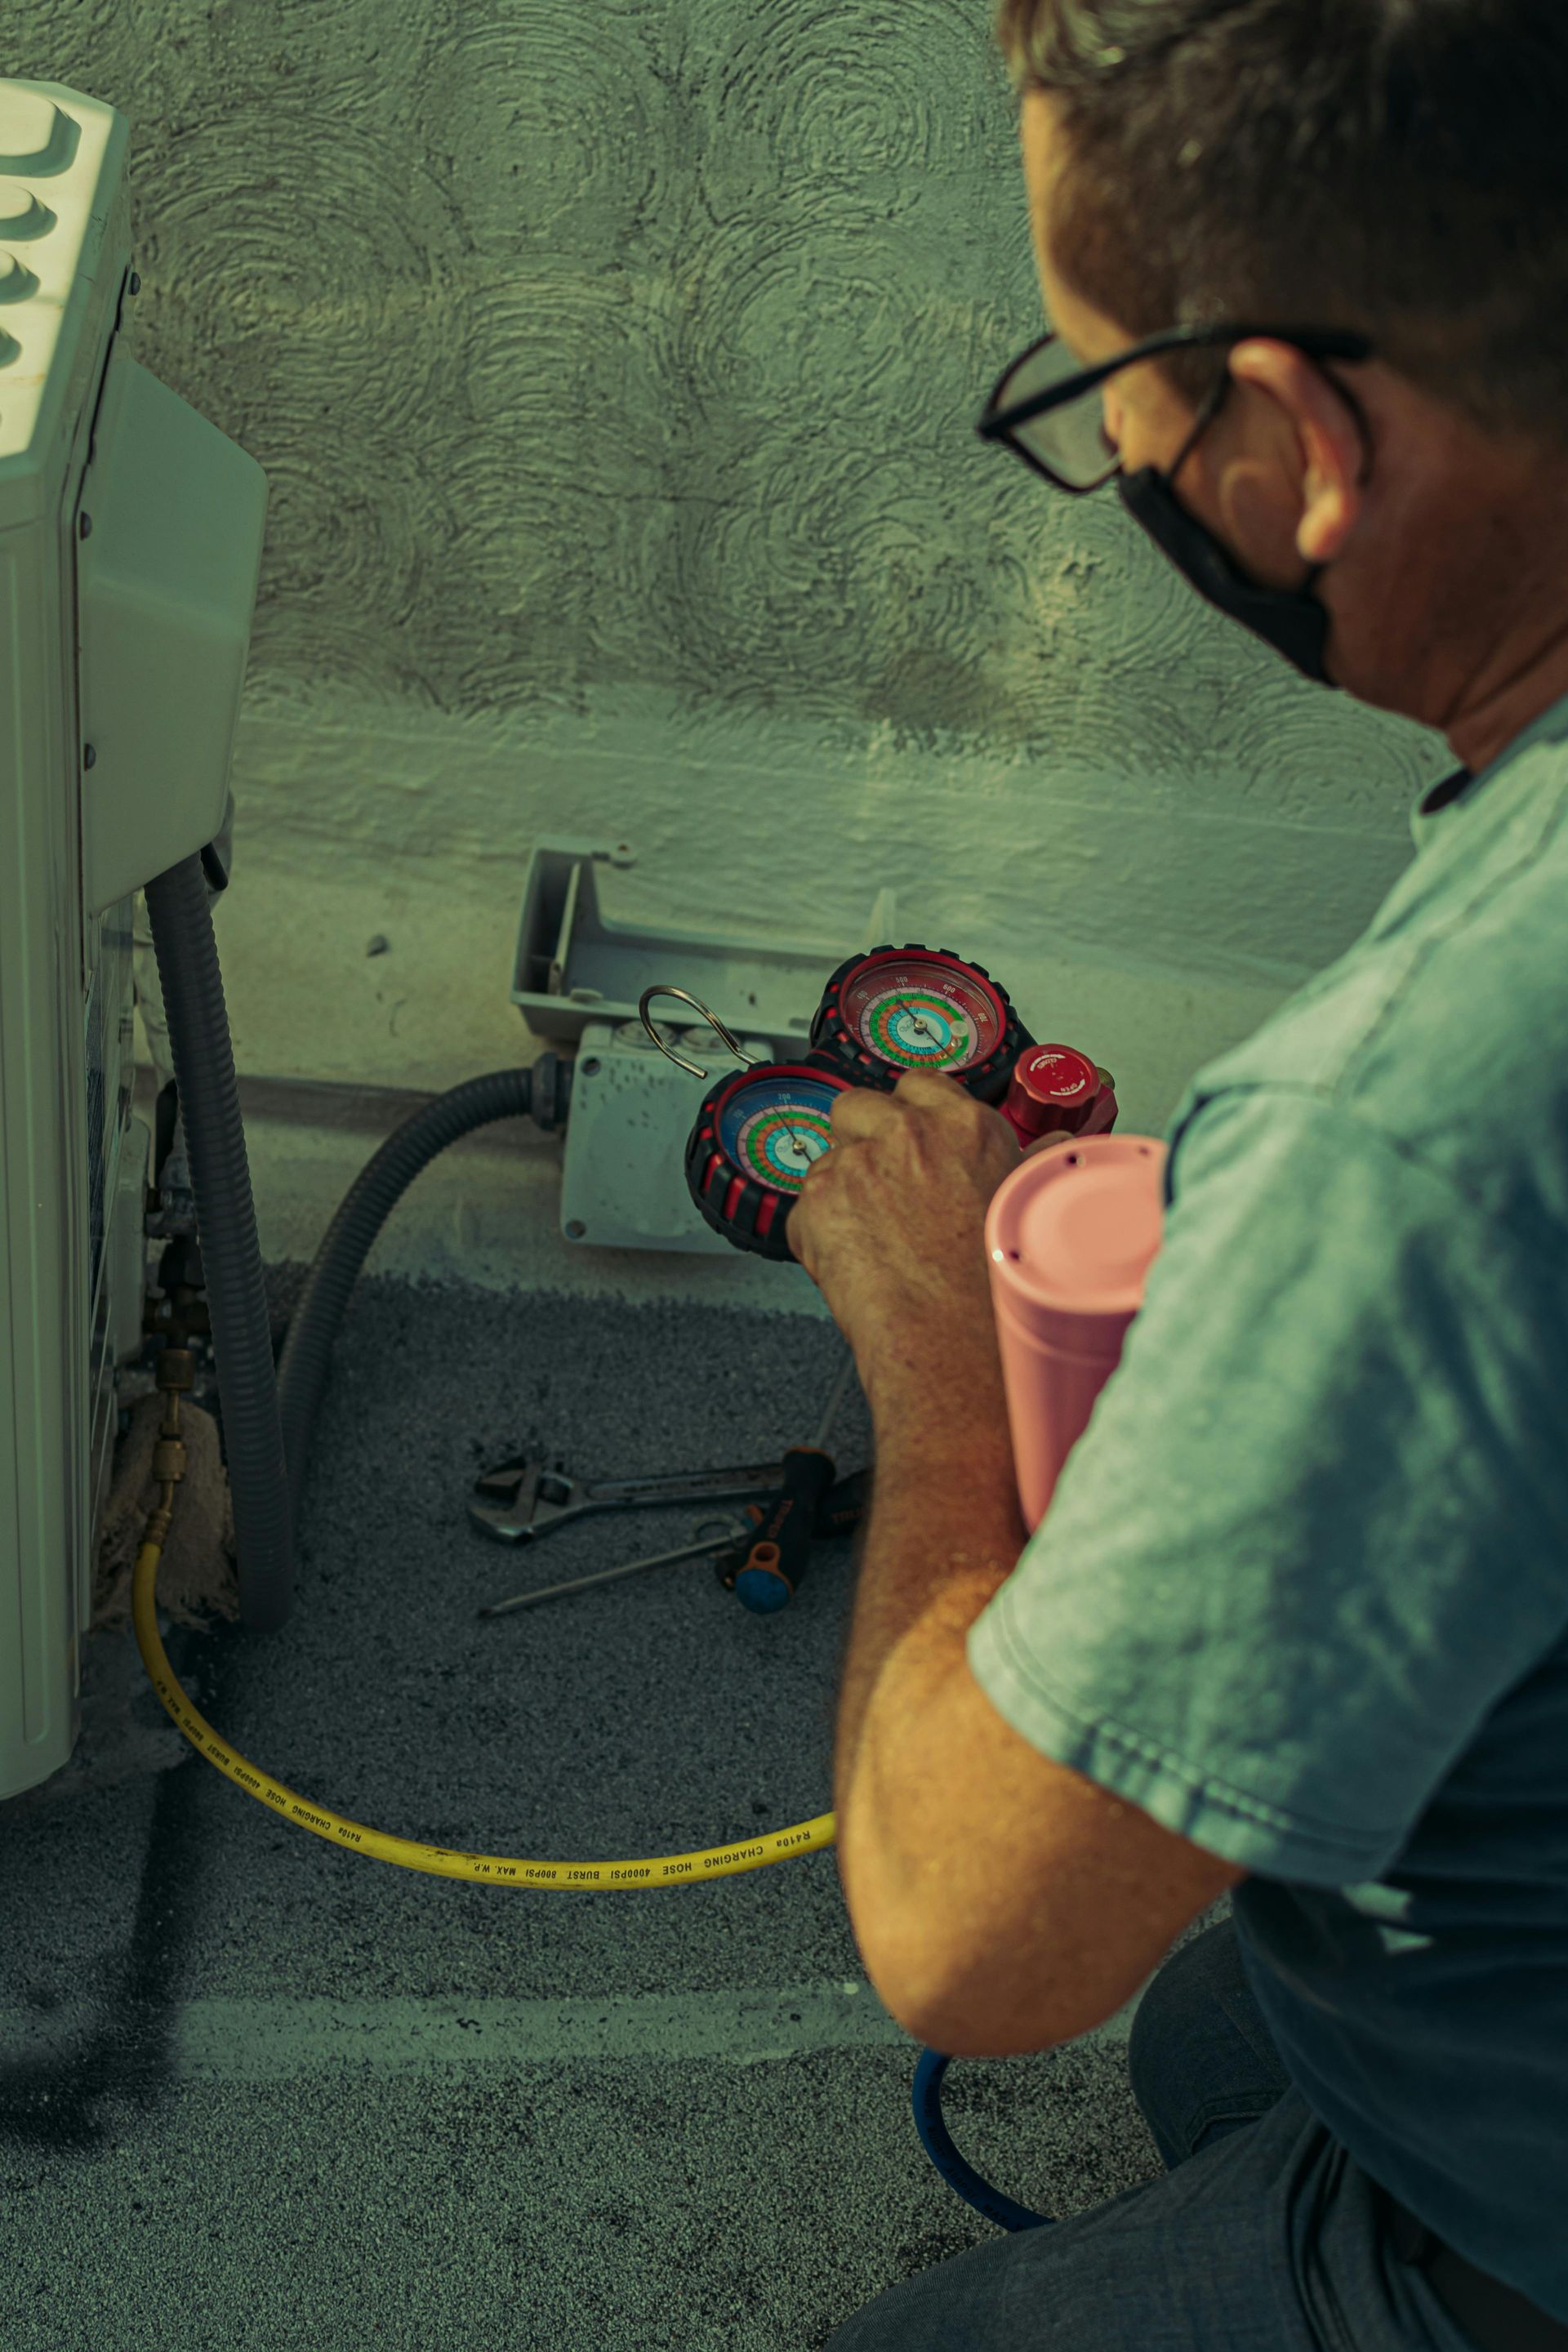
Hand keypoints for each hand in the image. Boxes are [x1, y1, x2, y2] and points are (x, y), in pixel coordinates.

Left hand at [787, 1072, 1023, 1405]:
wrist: (955, 1345)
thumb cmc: (996, 1289)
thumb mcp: (1029, 1208)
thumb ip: (1032, 1162)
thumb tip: (1054, 1144)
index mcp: (964, 1125)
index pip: (917, 1084)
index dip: (907, 1114)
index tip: (906, 1140)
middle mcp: (906, 1133)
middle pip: (857, 1107)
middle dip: (860, 1140)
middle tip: (879, 1188)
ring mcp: (855, 1165)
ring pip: (826, 1161)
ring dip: (840, 1192)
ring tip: (873, 1240)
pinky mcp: (815, 1205)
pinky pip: (803, 1212)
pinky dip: (817, 1237)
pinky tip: (854, 1266)